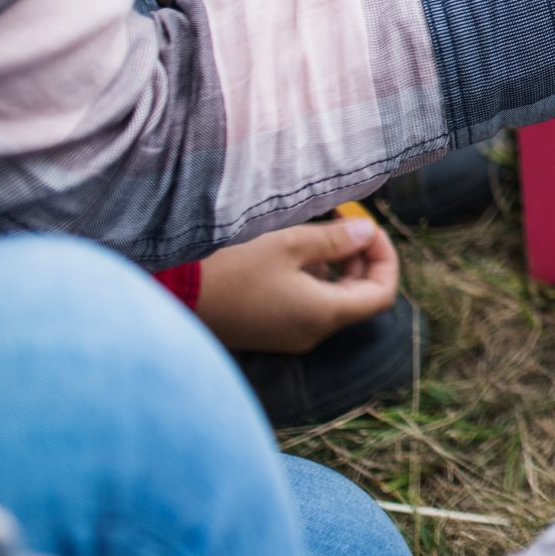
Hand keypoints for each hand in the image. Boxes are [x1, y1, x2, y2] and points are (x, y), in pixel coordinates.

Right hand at [194, 216, 397, 353]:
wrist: (169, 297)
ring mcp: (288, 334)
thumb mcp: (288, 244)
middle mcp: (311, 332)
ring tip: (311, 230)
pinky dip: (310, 276)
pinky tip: (289, 250)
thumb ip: (336, 239)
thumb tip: (368, 232)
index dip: (385, 258)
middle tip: (341, 221)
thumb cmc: (230, 268)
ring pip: (331, 298)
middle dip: (359, 257)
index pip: (382, 294)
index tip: (369, 228)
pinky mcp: (267, 329)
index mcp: (324, 315)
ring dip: (333, 265)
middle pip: (358, 296)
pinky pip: (305, 304)